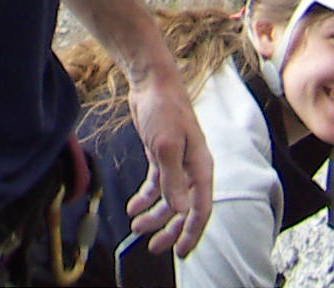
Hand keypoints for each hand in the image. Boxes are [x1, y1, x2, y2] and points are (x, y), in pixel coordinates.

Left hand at [122, 64, 213, 255]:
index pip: (201, 207)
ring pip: (169, 198)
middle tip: (154, 247)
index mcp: (201, 166)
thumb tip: (180, 211)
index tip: (181, 252)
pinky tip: (133, 206)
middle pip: (185, 207)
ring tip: (136, 227)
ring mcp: (177, 161)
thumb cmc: (163, 109)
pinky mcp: (162, 154)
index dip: (192, 231)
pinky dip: (146, 197)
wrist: (151, 82)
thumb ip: (173, 179)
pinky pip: (157, 183)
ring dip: (155, 215)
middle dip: (170, 229)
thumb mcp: (165, 146)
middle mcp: (192, 167)